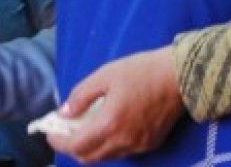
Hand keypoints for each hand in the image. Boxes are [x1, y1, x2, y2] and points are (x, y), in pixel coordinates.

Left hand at [48, 47, 185, 161]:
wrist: (180, 77)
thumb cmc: (140, 71)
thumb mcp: (103, 76)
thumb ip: (81, 96)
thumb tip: (64, 113)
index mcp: (110, 124)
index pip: (77, 146)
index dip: (59, 142)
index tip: (49, 132)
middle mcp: (124, 141)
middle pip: (90, 157)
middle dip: (72, 147)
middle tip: (63, 131)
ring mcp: (139, 146)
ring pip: (106, 157)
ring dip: (90, 148)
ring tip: (82, 128)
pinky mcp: (151, 144)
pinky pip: (122, 153)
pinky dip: (108, 146)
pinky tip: (104, 128)